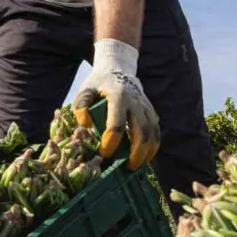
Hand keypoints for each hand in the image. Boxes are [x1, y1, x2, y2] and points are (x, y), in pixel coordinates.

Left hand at [72, 39, 159, 169]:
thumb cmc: (98, 84)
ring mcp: (146, 106)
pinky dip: (153, 146)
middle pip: (141, 131)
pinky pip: (156, 131)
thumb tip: (85, 125)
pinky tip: (145, 157)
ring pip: (152, 132)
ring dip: (147, 152)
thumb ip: (80, 106)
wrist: (118, 69)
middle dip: (136, 152)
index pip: (117, 123)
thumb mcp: (85, 90)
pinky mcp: (151, 111)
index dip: (111, 141)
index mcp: (118, 96)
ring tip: (136, 166)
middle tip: (127, 167)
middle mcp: (135, 102)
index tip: (104, 152)